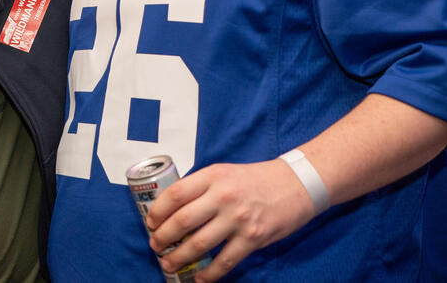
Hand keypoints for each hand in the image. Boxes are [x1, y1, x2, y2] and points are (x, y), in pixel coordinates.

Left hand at [144, 159, 314, 281]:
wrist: (296, 184)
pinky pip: (225, 261)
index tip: (150, 222)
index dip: (158, 210)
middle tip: (155, 245)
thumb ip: (201, 187)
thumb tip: (173, 208)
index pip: (176, 194)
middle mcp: (223, 196)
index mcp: (213, 176)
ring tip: (168, 263)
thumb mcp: (224, 173)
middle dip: (163, 237)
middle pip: (182, 220)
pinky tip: (199, 278)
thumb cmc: (257, 179)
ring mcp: (238, 218)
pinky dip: (209, 273)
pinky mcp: (253, 238)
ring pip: (200, 243)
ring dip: (179, 257)